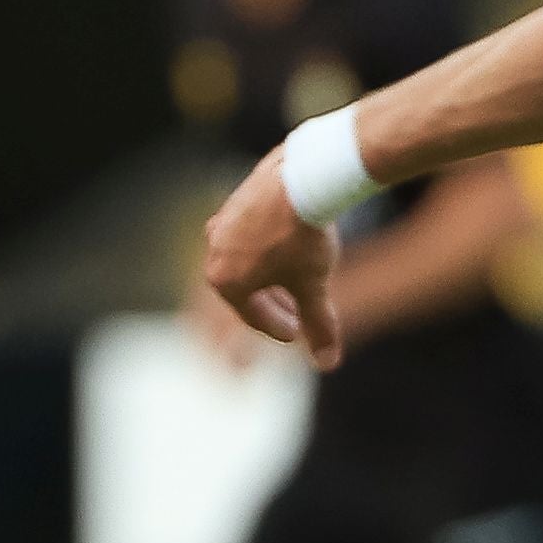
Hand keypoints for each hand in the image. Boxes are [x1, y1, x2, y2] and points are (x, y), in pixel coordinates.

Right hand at [195, 158, 343, 371]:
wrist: (303, 178)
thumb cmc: (303, 238)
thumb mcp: (314, 287)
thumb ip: (318, 325)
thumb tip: (328, 363)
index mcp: (223, 280)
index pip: (252, 315)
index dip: (279, 327)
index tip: (299, 332)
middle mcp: (214, 250)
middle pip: (245, 289)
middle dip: (274, 304)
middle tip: (299, 313)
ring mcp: (223, 221)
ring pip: (246, 260)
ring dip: (270, 275)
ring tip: (297, 279)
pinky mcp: (236, 198)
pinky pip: (250, 233)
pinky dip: (268, 248)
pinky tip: (291, 245)